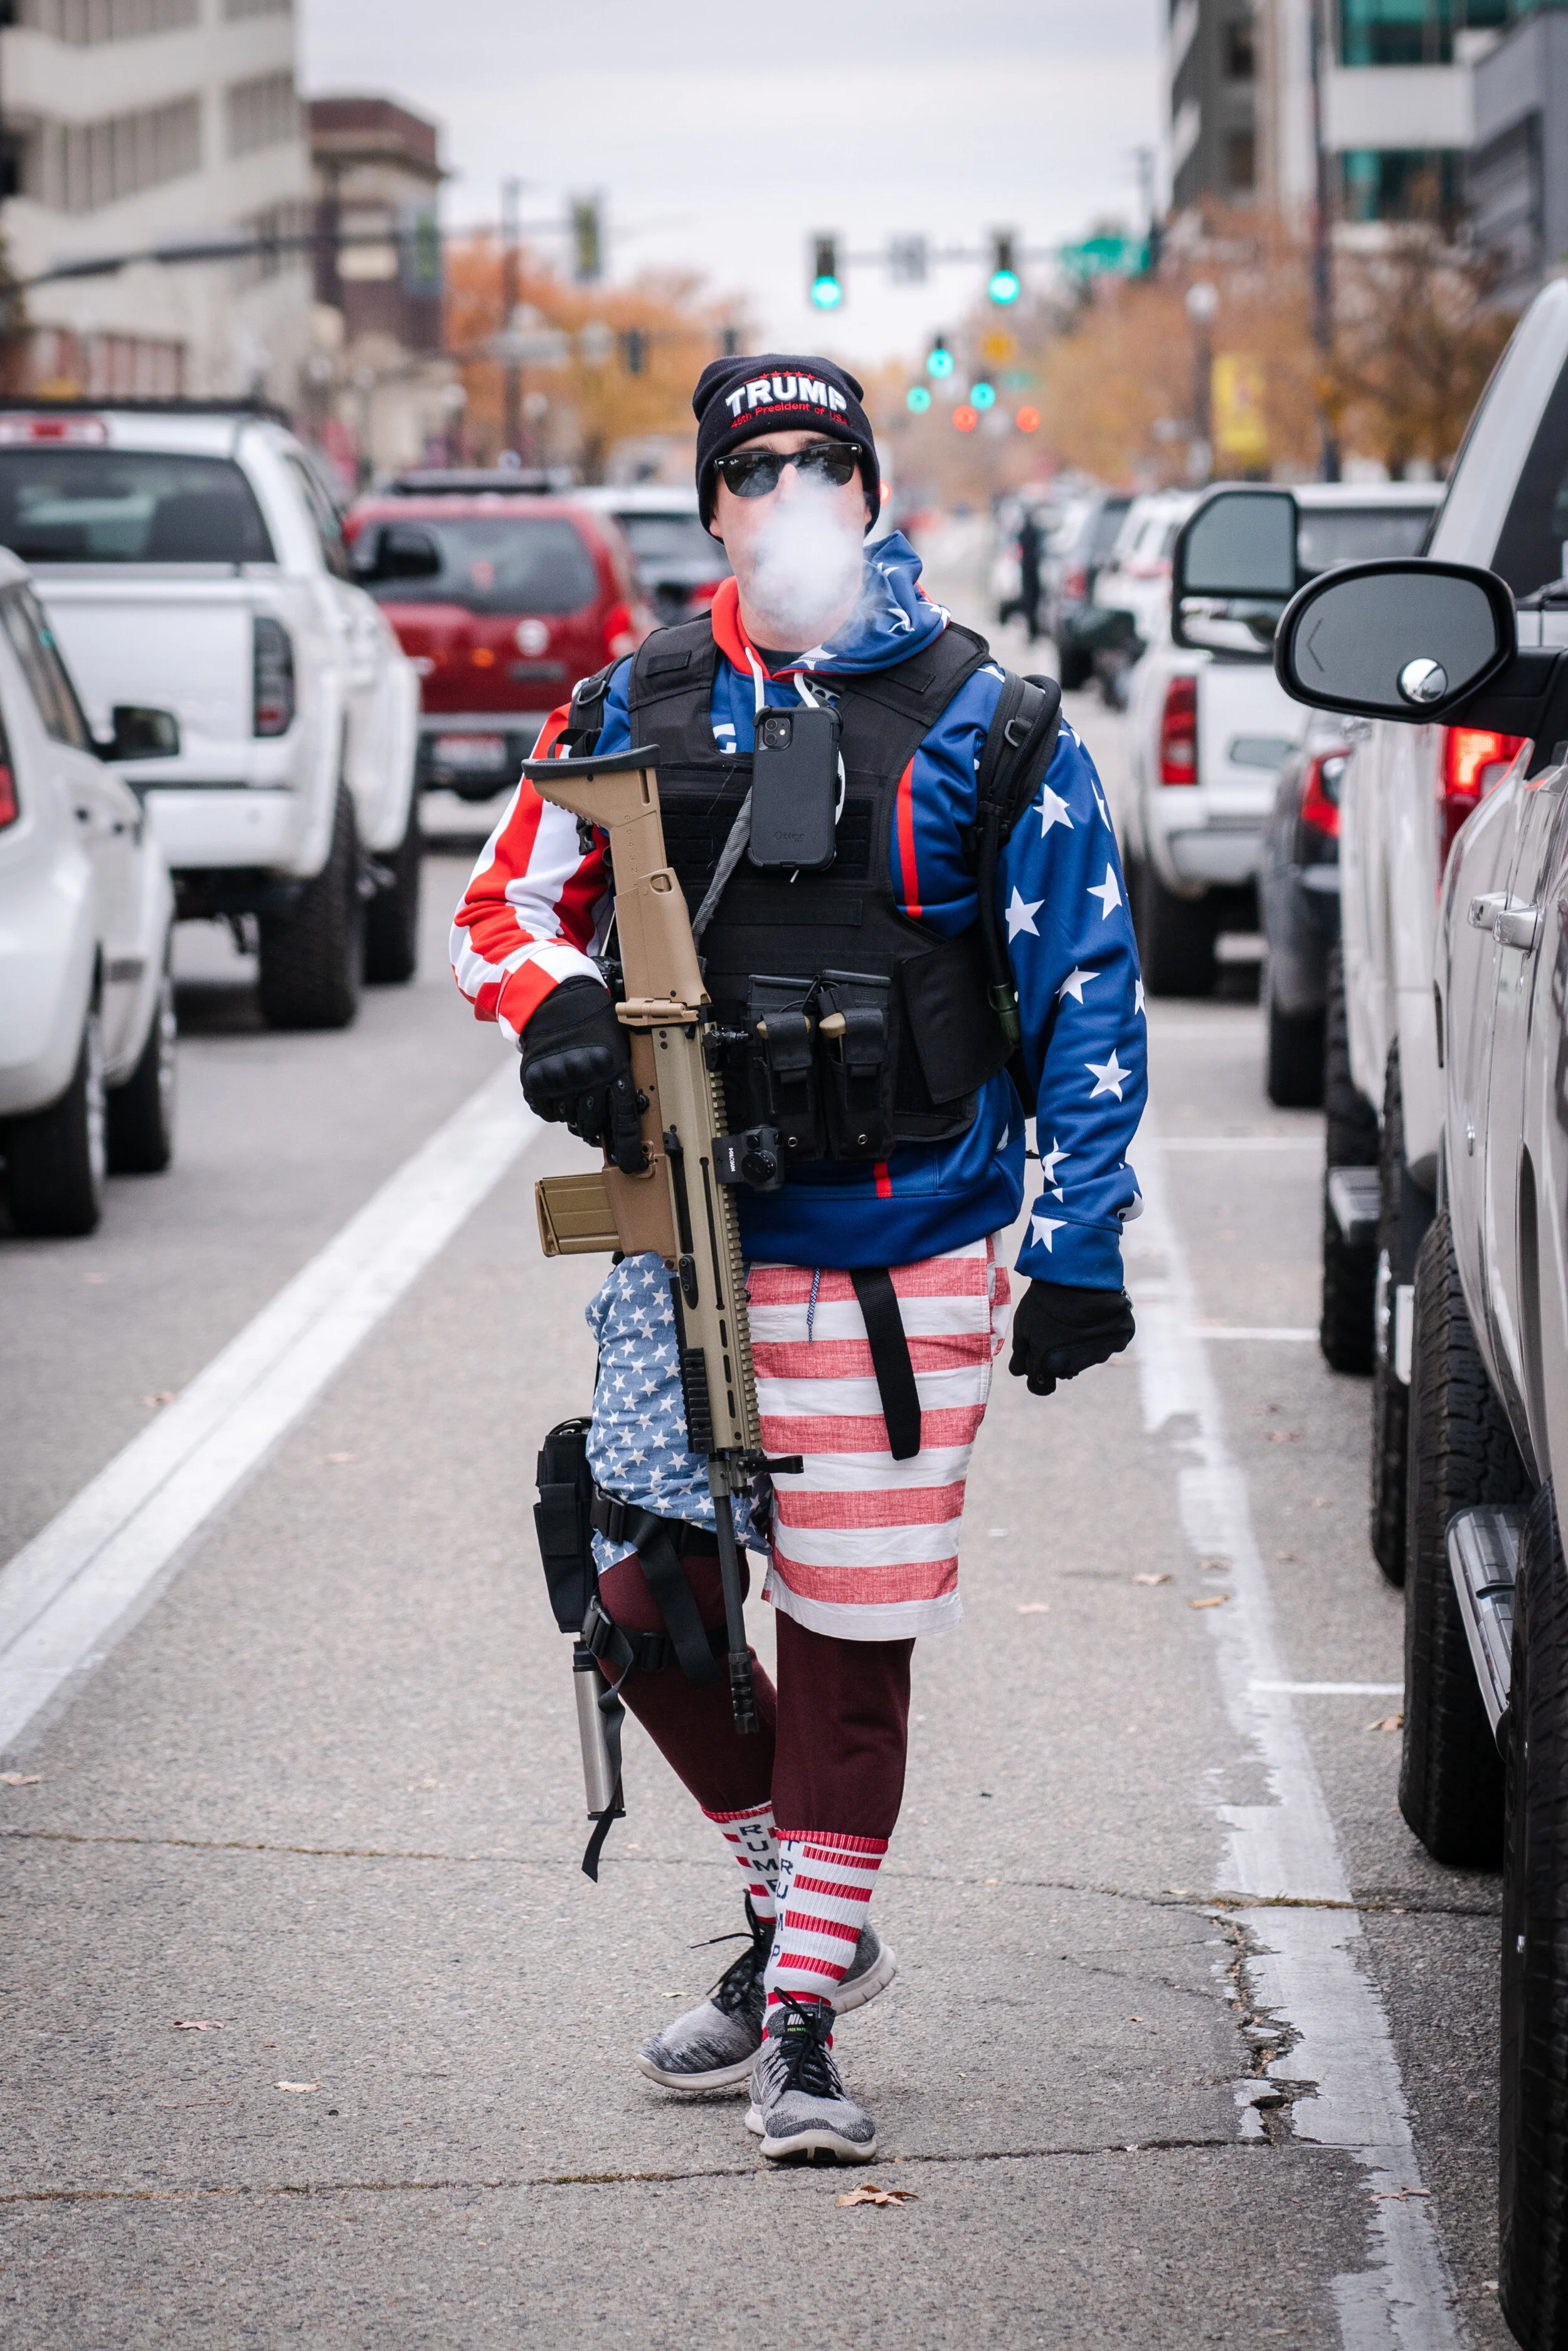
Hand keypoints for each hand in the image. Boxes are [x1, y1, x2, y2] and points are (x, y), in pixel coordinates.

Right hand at [520, 978, 646, 1173]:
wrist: (557, 999)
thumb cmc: (595, 1026)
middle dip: (593, 1124)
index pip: (624, 1120)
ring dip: (570, 1110)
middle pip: (592, 1125)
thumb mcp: (618, 1050)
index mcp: (614, 1069)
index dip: (627, 1148)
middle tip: (589, 1108)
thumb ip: (618, 1085)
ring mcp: (560, 1079)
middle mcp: (587, 1077)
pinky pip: (545, 1112)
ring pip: (567, 1119)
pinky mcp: (535, 1079)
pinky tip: (555, 1084)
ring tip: (571, 1086)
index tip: (631, 1166)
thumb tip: (616, 1130)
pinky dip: (550, 1105)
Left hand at [1007, 1278, 1134, 1396]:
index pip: (1040, 1386)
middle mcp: (1077, 1365)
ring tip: (1075, 1319)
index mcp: (1051, 1364)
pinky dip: (1101, 1335)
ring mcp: (1100, 1353)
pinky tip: (1094, 1317)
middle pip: (1063, 1370)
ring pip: (1085, 1357)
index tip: (1036, 1356)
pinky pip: (1107, 1345)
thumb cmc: (1045, 1299)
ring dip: (1079, 1345)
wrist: (1077, 1273)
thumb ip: (1020, 1354)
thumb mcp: (1023, 1324)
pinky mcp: (1119, 1341)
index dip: (1035, 1371)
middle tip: (1056, 1329)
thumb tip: (1018, 1373)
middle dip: (1058, 1357)